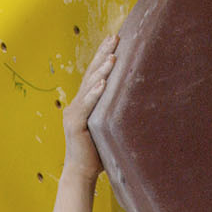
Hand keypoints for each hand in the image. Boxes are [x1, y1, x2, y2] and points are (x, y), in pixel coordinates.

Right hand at [62, 33, 118, 181]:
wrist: (81, 174)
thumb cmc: (96, 154)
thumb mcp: (108, 128)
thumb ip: (116, 113)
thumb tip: (138, 101)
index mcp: (84, 103)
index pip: (94, 75)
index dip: (103, 56)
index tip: (114, 40)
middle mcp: (76, 104)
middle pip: (90, 75)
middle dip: (103, 54)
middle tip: (115, 37)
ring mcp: (73, 114)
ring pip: (88, 87)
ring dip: (100, 72)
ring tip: (112, 58)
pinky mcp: (74, 125)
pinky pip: (85, 107)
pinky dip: (93, 95)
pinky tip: (102, 84)